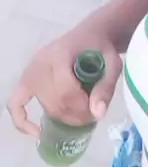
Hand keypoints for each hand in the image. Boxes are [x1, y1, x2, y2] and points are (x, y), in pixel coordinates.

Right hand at [7, 26, 122, 137]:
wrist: (90, 34)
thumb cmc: (101, 47)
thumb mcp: (112, 63)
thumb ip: (106, 86)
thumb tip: (98, 114)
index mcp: (61, 53)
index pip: (66, 91)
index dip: (82, 107)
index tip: (97, 109)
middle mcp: (41, 62)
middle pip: (54, 101)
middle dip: (75, 115)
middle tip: (92, 115)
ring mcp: (31, 70)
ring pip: (44, 106)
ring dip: (63, 117)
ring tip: (81, 115)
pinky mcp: (26, 79)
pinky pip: (16, 103)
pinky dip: (22, 120)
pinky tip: (37, 132)